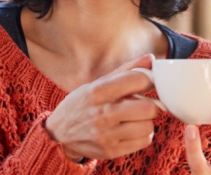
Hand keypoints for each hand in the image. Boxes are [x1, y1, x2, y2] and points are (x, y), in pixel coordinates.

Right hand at [45, 54, 159, 160]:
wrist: (59, 133)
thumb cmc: (82, 104)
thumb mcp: (97, 84)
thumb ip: (126, 71)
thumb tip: (151, 59)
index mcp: (98, 92)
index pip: (138, 80)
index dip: (148, 80)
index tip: (145, 83)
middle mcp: (102, 114)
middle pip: (148, 108)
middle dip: (149, 104)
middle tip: (141, 104)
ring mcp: (106, 135)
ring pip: (148, 126)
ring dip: (145, 121)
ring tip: (134, 118)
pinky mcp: (111, 151)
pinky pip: (144, 141)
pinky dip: (142, 135)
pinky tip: (131, 130)